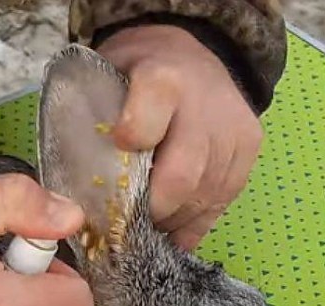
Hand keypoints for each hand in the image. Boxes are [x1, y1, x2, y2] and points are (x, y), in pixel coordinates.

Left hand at [97, 25, 263, 249]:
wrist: (189, 58)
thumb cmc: (133, 79)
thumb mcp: (102, 83)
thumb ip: (90, 126)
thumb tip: (74, 196)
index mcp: (161, 81)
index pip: (145, 124)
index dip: (128, 156)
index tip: (110, 172)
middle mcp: (205, 104)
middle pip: (181, 178)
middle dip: (150, 210)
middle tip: (126, 223)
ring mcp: (233, 129)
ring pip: (204, 197)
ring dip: (171, 221)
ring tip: (147, 224)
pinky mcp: (250, 149)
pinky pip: (221, 202)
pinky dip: (193, 224)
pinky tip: (171, 229)